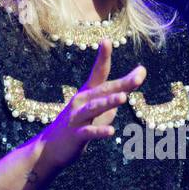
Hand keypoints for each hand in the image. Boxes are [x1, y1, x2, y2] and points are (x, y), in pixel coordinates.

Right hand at [35, 39, 145, 171]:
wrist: (49, 148)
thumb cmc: (77, 126)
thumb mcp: (98, 110)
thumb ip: (114, 97)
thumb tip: (132, 84)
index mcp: (87, 94)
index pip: (98, 72)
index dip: (103, 57)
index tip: (107, 40)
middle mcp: (81, 101)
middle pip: (103, 90)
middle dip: (122, 83)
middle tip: (139, 76)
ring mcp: (77, 118)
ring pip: (94, 108)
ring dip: (109, 102)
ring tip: (123, 98)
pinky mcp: (75, 136)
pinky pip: (89, 132)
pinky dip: (100, 131)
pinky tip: (111, 131)